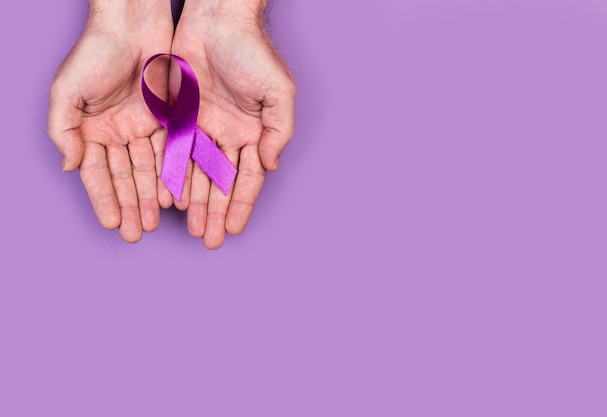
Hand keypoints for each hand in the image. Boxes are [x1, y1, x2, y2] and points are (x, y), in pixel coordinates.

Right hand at [48, 1, 173, 241]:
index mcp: (91, 129)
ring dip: (151, 196)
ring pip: (149, 169)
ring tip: (156, 222)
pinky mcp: (169, 118)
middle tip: (136, 234)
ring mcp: (143, 126)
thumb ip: (63, 130)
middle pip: (125, 177)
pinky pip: (171, 151)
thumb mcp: (67, 91)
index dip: (104, 199)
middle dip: (130, 206)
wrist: (132, 23)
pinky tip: (175, 195)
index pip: (96, 173)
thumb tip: (69, 166)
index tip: (112, 224)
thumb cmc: (95, 52)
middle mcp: (117, 132)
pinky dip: (172, 173)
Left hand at [171, 0, 295, 248]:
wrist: (217, 18)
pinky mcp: (179, 114)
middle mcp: (228, 134)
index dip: (240, 205)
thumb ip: (278, 132)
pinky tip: (171, 197)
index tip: (231, 230)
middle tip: (207, 240)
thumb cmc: (253, 52)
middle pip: (220, 182)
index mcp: (253, 132)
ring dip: (194, 200)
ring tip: (190, 227)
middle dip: (215, 211)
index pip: (247, 178)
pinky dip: (173, 174)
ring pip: (196, 172)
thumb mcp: (279, 93)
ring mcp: (202, 126)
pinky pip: (174, 151)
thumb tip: (269, 166)